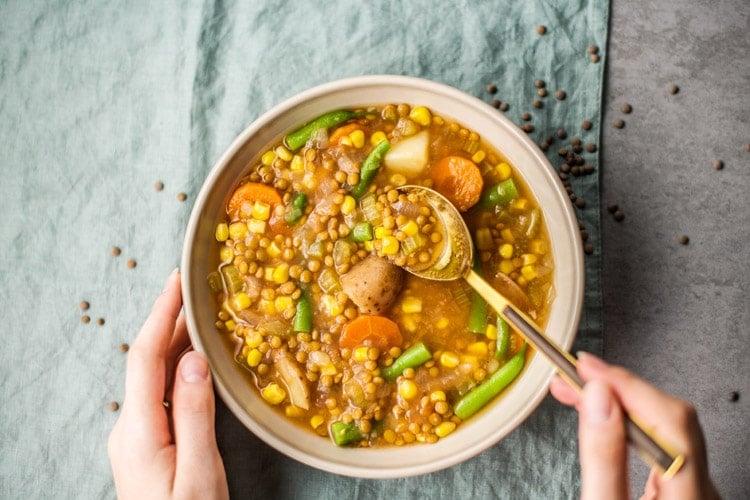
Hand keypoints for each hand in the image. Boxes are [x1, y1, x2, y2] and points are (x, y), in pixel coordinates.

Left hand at [108, 270, 227, 499]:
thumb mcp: (200, 472)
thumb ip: (195, 413)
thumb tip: (193, 359)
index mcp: (139, 430)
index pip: (146, 357)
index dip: (162, 314)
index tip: (178, 281)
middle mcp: (131, 428)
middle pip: (148, 361)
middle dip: (170, 321)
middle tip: (196, 289)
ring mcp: (138, 437)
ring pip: (155, 376)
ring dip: (176, 343)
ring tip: (202, 315)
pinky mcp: (150, 444)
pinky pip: (162, 393)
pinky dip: (179, 367)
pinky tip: (197, 360)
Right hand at [550, 352, 718, 499]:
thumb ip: (603, 457)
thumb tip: (598, 398)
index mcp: (689, 494)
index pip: (668, 417)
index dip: (624, 384)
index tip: (587, 368)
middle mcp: (701, 489)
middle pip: (668, 416)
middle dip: (616, 388)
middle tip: (575, 374)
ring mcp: (694, 488)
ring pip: (663, 424)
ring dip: (618, 401)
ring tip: (577, 391)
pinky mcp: (680, 489)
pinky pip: (659, 440)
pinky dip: (626, 420)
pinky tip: (602, 414)